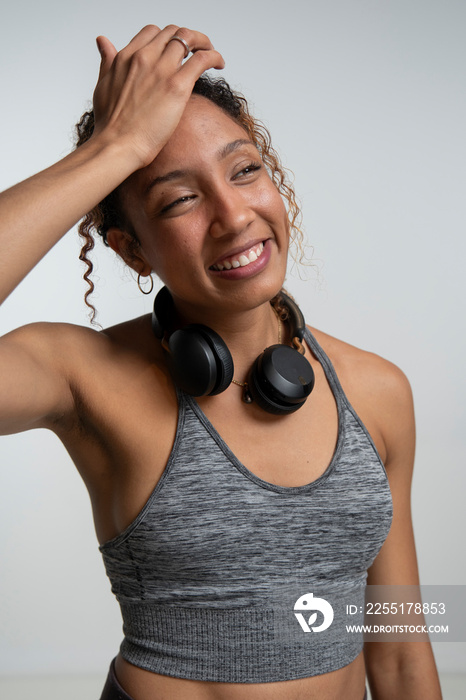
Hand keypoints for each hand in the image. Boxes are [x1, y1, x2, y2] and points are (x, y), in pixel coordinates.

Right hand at [91, 24, 224, 169]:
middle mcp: (144, 57)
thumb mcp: (103, 83)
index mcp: (126, 56)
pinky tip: (219, 63)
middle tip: (196, 50)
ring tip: (210, 53)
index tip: (175, 50)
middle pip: (172, 33)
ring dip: (203, 43)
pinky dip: (214, 56)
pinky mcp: (177, 85)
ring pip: (189, 39)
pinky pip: (202, 59)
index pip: (152, 32)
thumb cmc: (110, 124)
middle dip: (187, 39)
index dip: (167, 38)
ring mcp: (161, 70)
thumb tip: (103, 41)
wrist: (117, 144)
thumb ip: (107, 60)